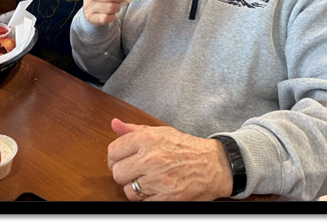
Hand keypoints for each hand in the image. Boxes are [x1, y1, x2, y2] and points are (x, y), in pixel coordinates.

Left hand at [107, 118, 232, 200]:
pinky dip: (148, 198)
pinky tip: (156, 190)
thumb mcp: (160, 132)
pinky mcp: (166, 198)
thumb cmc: (186, 148)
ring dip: (135, 189)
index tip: (121, 161)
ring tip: (146, 182)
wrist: (214, 165)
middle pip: (118, 173)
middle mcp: (150, 158)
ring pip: (128, 191)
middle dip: (124, 174)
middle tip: (133, 173)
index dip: (114, 159)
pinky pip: (143, 203)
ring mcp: (158, 180)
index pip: (113, 151)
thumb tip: (115, 124)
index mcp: (146, 139)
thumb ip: (134, 129)